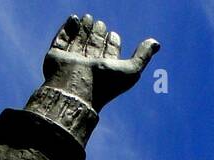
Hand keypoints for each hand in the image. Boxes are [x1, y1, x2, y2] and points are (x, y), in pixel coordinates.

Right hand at [42, 13, 158, 110]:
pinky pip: (61, 39)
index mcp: (105, 72)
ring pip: (79, 42)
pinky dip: (67, 29)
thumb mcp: (131, 70)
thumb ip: (143, 56)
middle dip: (98, 35)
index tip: (114, 34)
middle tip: (102, 23)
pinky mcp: (56, 56)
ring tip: (89, 17)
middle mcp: (89, 66)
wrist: (75, 90)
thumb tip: (157, 43)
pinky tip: (73, 18)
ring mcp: (72, 61)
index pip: (109, 55)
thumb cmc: (104, 83)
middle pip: (95, 47)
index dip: (112, 45)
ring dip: (84, 29)